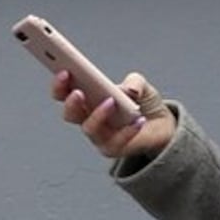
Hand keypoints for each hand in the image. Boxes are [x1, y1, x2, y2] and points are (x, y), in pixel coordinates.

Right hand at [54, 67, 174, 163]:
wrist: (160, 124)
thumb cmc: (142, 102)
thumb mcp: (140, 85)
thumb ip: (135, 81)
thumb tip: (130, 90)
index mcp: (87, 98)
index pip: (63, 93)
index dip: (60, 84)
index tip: (64, 71)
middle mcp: (87, 118)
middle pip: (70, 113)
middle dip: (71, 103)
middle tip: (78, 92)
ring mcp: (98, 135)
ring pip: (89, 128)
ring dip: (98, 114)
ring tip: (111, 101)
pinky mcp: (113, 148)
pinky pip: (115, 141)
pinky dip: (127, 130)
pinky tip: (138, 119)